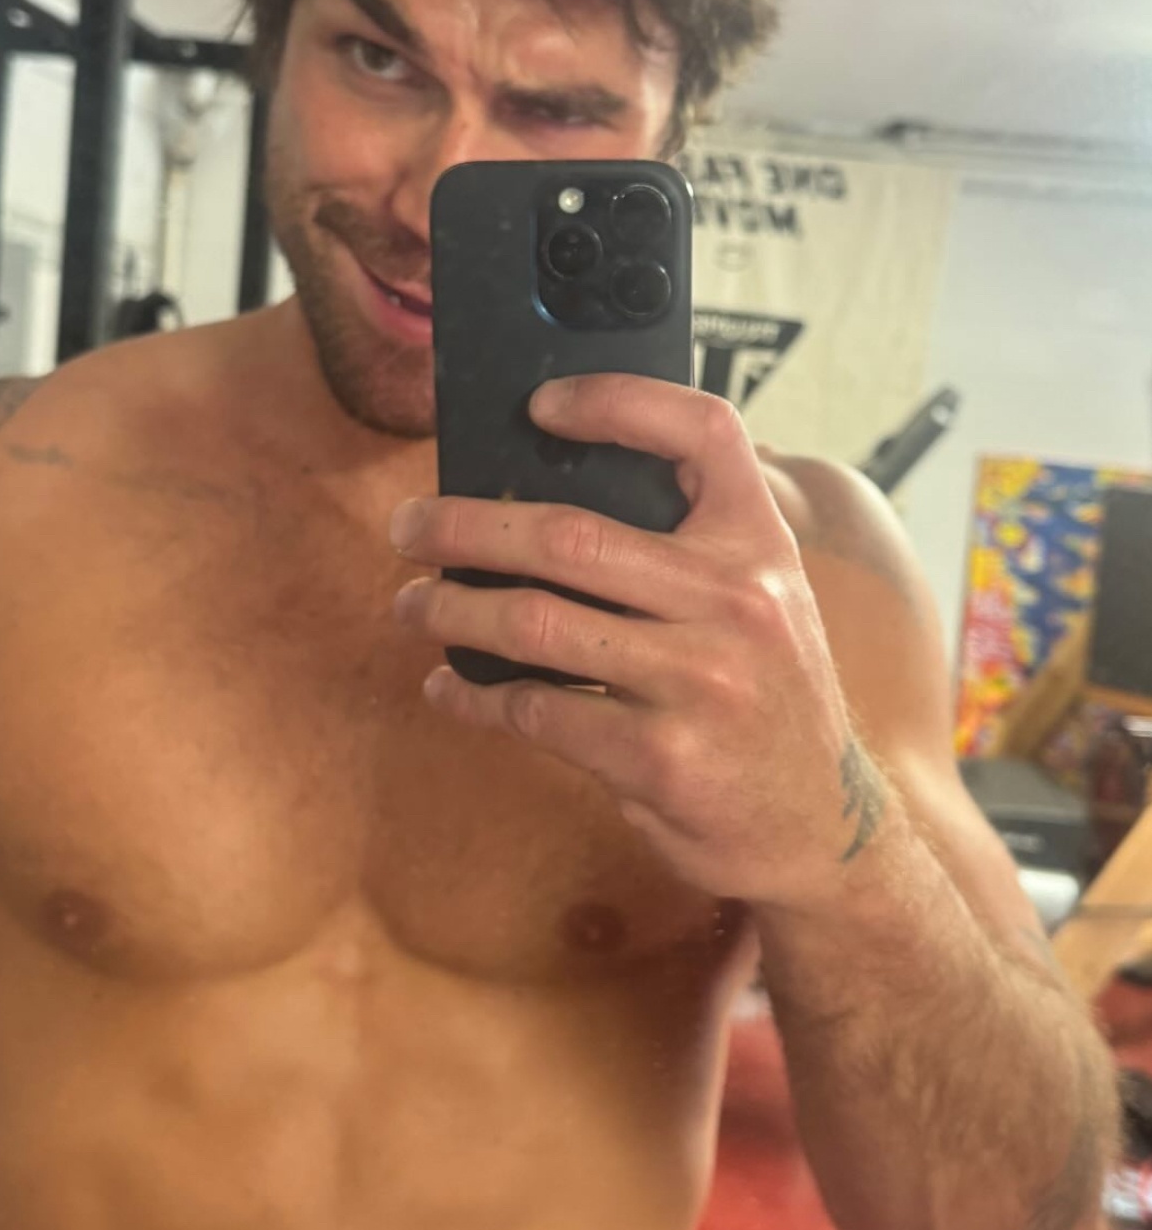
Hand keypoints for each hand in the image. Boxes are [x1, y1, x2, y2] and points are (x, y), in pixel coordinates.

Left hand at [389, 375, 888, 907]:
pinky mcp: (657, 758)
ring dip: (451, 612)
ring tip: (412, 606)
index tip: (539, 406)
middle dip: (466, 528)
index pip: (703, 432)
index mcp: (760, 546)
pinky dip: (473, 696)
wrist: (820, 828)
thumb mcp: (765, 602)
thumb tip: (556, 487)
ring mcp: (698, 683)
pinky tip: (449, 687)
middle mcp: (736, 602)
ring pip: (534, 624)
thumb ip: (695, 546)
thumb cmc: (770, 701)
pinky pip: (533, 711)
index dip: (617, 401)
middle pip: (570, 536)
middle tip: (409, 527)